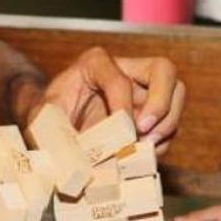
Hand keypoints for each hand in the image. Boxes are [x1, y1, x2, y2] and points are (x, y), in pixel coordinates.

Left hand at [37, 47, 184, 153]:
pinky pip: (170, 123)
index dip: (123, 106)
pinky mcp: (152, 112)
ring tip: (145, 147)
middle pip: (164, 70)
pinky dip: (162, 141)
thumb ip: (54, 129)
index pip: (119, 79)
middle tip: (145, 131)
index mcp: (95, 63)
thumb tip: (71, 158)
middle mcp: (126, 70)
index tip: (121, 131)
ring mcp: (143, 90)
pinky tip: (143, 155)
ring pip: (176, 94)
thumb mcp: (43, 117)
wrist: (55, 124)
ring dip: (167, 125)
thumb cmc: (48, 116)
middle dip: (162, 102)